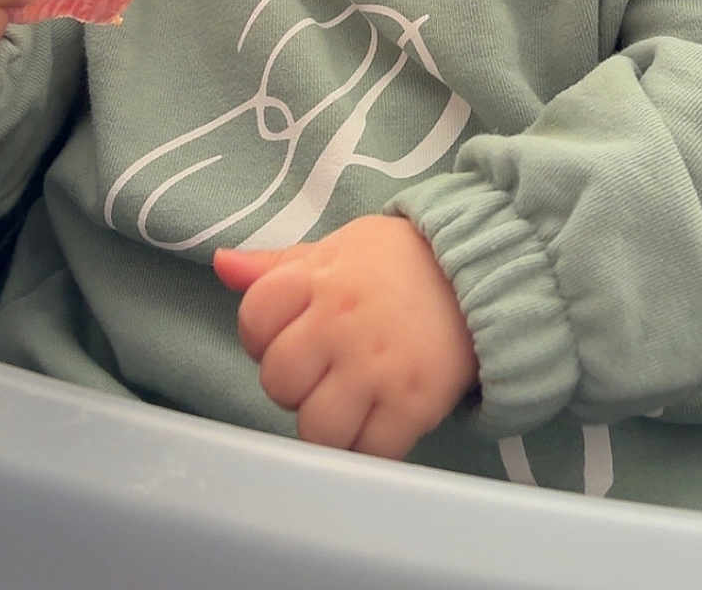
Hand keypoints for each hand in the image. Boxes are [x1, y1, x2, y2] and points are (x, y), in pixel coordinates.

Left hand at [214, 214, 478, 458]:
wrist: (480, 272)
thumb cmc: (397, 262)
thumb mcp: (338, 248)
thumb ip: (277, 266)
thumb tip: (221, 266)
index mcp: (319, 278)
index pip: (253, 320)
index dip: (262, 335)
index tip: (290, 334)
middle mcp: (341, 322)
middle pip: (278, 381)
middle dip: (293, 384)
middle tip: (322, 372)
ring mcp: (377, 366)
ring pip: (315, 428)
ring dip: (326, 424)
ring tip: (348, 402)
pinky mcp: (412, 404)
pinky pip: (368, 453)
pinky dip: (368, 447)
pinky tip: (378, 422)